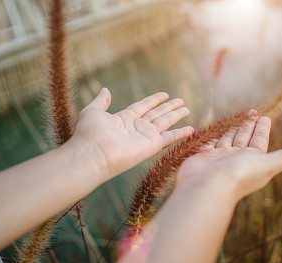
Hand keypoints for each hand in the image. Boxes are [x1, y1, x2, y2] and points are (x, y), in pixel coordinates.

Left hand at [71, 88, 193, 180]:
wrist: (94, 153)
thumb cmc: (90, 133)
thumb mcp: (93, 111)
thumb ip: (101, 101)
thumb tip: (105, 89)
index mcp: (124, 119)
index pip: (143, 106)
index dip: (154, 100)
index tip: (164, 94)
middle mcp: (137, 127)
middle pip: (157, 114)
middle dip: (169, 107)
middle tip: (181, 101)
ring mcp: (145, 136)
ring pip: (165, 123)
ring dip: (176, 116)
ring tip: (187, 109)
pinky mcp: (152, 145)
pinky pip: (170, 138)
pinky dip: (181, 133)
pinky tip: (191, 129)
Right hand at [177, 111, 281, 200]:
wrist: (209, 186)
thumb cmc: (239, 174)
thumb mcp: (267, 164)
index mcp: (253, 160)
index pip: (259, 141)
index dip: (262, 129)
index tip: (265, 117)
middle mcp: (237, 159)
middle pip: (244, 138)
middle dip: (249, 126)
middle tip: (252, 112)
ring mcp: (220, 158)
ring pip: (228, 139)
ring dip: (234, 128)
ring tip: (237, 117)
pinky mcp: (205, 156)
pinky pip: (211, 143)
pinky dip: (215, 136)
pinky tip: (217, 129)